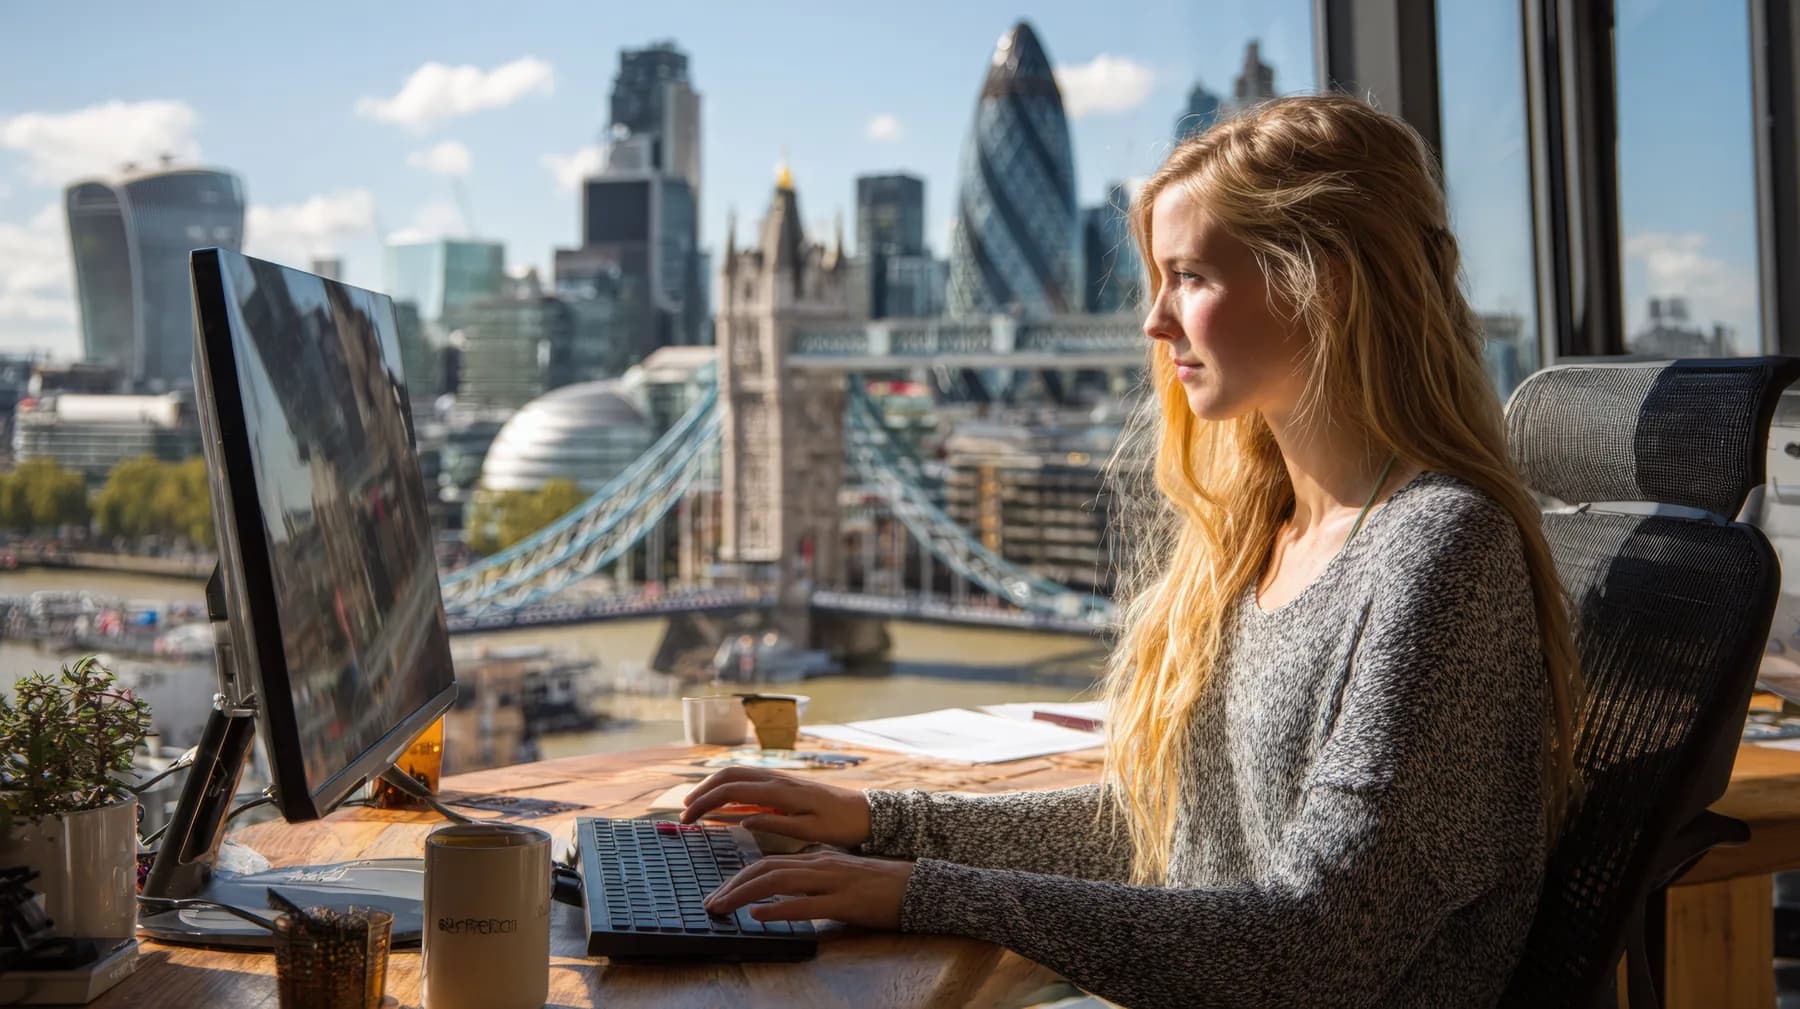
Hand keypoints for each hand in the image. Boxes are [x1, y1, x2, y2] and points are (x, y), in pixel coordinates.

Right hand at [681, 767, 872, 847]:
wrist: (867, 812)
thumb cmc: (841, 825)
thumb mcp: (810, 831)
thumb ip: (776, 823)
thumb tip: (742, 821)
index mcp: (780, 790)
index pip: (731, 790)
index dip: (705, 802)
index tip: (688, 819)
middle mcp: (777, 778)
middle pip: (729, 775)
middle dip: (702, 790)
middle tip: (685, 812)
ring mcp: (780, 779)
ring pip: (738, 774)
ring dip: (713, 786)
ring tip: (697, 806)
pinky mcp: (785, 785)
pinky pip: (750, 781)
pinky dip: (730, 788)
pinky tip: (724, 805)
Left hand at [703, 849, 914, 929]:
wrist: (916, 887)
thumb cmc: (878, 886)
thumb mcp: (838, 878)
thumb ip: (811, 882)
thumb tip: (781, 896)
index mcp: (817, 860)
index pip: (768, 863)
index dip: (739, 877)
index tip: (719, 893)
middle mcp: (820, 866)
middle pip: (766, 869)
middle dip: (733, 885)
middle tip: (711, 903)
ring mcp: (833, 883)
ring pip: (779, 881)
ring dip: (745, 894)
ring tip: (724, 907)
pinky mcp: (846, 903)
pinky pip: (807, 905)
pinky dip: (779, 910)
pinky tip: (760, 916)